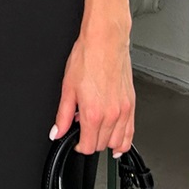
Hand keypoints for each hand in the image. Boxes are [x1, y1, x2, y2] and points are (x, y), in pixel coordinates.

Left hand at [50, 22, 134, 157]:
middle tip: (83, 127)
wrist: (105, 42)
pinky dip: (124, 141)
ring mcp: (124, 111)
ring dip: (106, 141)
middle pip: (101, 145)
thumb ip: (63, 115)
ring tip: (97, 129)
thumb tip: (57, 132)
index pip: (87, 146)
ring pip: (118, 143)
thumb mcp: (68, 87)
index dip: (78, 145)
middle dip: (90, 141)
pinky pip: (131, 132)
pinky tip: (117, 141)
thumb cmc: (87, 58)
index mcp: (93, 114)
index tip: (74, 140)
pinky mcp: (132, 104)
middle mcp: (111, 115)